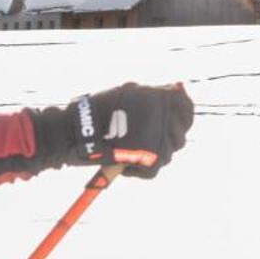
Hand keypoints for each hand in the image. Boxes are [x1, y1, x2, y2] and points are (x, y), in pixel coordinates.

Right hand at [29, 82, 193, 179]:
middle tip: (140, 137)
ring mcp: (162, 141)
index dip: (180, 115)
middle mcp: (166, 119)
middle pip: (179, 133)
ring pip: (166, 152)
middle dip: (163, 137)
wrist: (72, 132)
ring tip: (127, 148)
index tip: (166, 120)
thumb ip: (153, 93)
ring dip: (150, 152)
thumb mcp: (128, 93)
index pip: (187, 108)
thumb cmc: (96, 112)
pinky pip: (152, 168)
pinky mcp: (152, 161)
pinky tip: (122, 159)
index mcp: (162, 98)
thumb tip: (177, 89)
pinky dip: (138, 168)